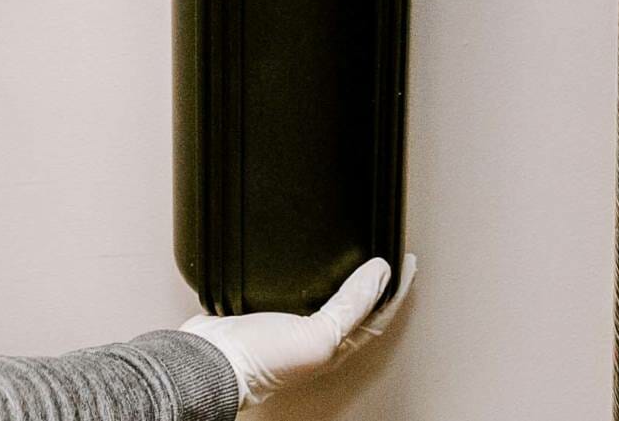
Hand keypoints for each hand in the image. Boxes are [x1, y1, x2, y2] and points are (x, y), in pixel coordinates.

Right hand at [181, 256, 414, 409]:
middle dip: (378, 283)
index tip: (408, 260)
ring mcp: (294, 324)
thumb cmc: (261, 363)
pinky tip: (312, 264)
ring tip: (360, 256)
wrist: (209, 361)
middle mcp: (319, 337)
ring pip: (332, 296)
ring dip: (348, 278)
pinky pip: (302, 289)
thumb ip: (350, 306)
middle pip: (359, 306)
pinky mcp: (270, 310)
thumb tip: (380, 274)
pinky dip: (314, 275)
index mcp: (336, 347)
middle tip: (392, 256)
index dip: (397, 288)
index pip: (379, 314)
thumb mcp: (317, 336)